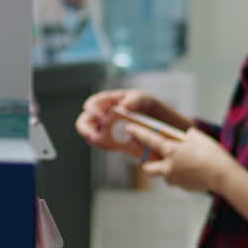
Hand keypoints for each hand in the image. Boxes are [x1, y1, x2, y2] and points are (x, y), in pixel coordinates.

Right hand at [75, 89, 190, 155]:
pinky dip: (107, 146)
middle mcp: (104, 115)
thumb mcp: (146, 99)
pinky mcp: (112, 141)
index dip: (93, 110)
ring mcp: (106, 129)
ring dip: (96, 139)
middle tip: (94, 135)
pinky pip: (104, 144)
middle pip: (86, 121)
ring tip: (104, 142)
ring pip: (93, 134)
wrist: (161, 125)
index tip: (102, 117)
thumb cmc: (149, 107)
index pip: (93, 103)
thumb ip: (136, 100)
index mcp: (109, 101)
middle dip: (86, 128)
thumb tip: (123, 106)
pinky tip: (114, 147)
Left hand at [127, 123, 238, 193]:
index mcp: (171, 150)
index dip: (137, 133)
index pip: (149, 140)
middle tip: (149, 157)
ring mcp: (174, 178)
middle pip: (147, 166)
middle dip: (145, 162)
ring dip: (165, 169)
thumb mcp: (198, 137)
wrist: (223, 176)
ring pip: (163, 175)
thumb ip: (186, 136)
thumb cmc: (212, 154)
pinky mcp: (182, 187)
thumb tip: (182, 136)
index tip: (129, 129)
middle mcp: (168, 166)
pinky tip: (190, 171)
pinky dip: (178, 176)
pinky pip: (175, 180)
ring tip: (177, 164)